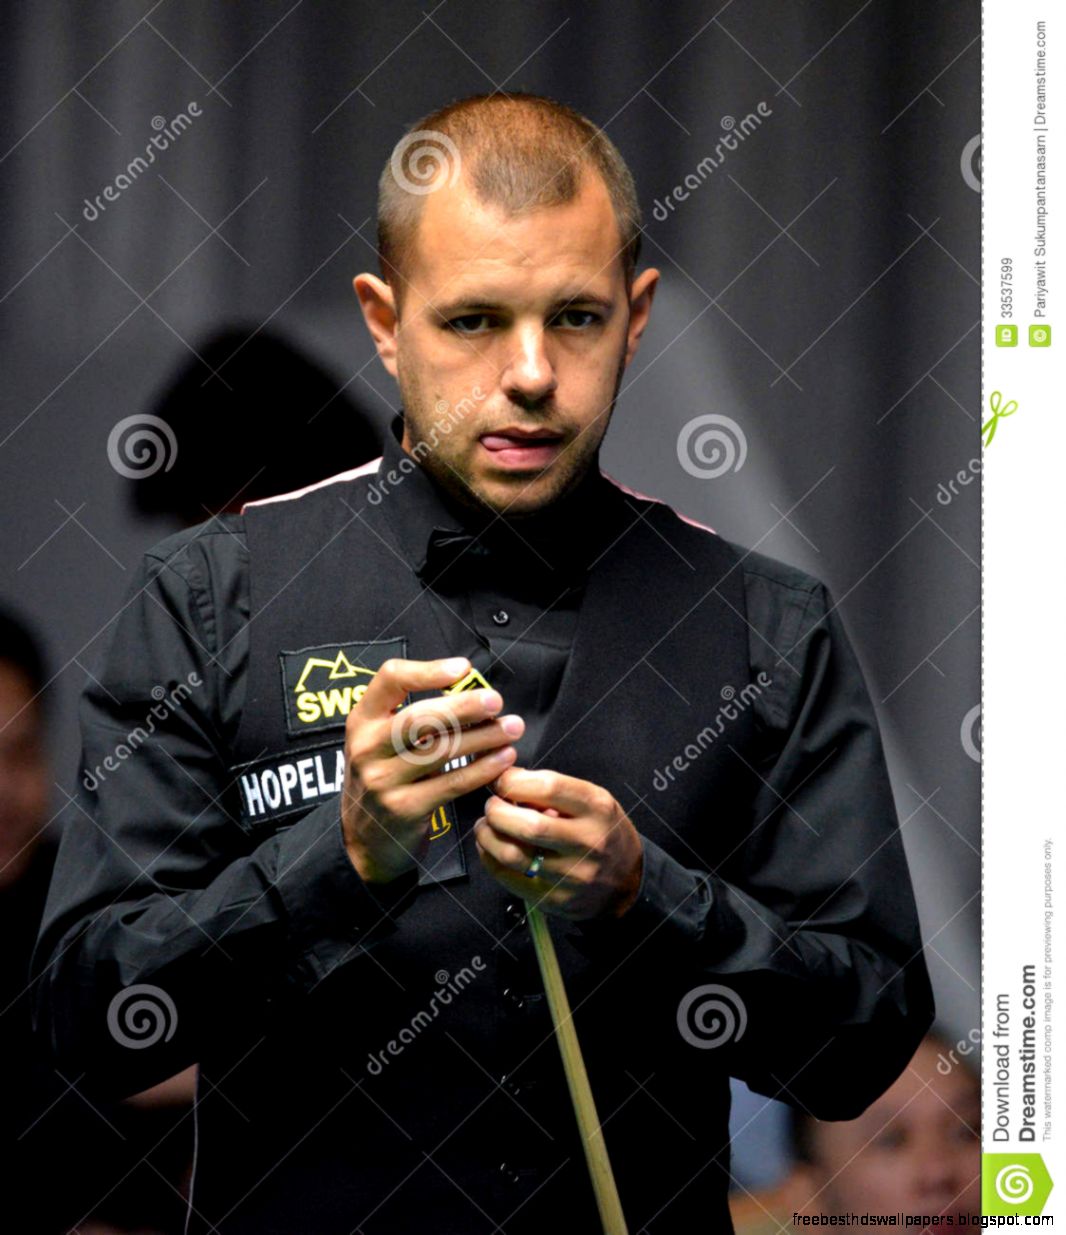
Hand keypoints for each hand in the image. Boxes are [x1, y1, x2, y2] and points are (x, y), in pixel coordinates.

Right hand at [341, 657, 523, 882]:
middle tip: (496, 701)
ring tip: (512, 728)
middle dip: (464, 707)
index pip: (390, 679)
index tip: (464, 668)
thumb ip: (416, 716)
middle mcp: (368, 747)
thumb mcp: (382, 740)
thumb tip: (471, 688)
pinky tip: (503, 759)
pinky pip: (452, 783)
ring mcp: (383, 780)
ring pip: (441, 751)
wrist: (364, 838)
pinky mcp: (404, 809)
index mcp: (363, 719)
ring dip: (483, 737)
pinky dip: (482, 769)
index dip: (428, 670)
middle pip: (420, 717)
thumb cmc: (385, 776)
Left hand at [473, 767, 643, 920]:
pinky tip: (489, 847)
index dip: (514, 781)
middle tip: (491, 806)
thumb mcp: (592, 800)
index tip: (501, 781)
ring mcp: (572, 876)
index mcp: (597, 809)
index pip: (548, 787)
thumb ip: (553, 789)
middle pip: (528, 825)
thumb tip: (507, 779)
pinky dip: (490, 859)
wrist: (628, 882)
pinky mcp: (555, 899)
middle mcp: (587, 842)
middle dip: (497, 811)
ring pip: (513, 855)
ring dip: (488, 836)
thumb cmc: (603, 831)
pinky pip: (510, 879)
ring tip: (485, 825)